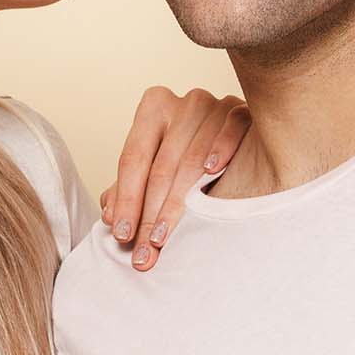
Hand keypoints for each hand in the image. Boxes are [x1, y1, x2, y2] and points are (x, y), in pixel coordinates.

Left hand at [102, 87, 249, 270]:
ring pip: (192, 159)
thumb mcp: (155, 172)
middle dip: (150, 215)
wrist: (242, 143)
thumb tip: (110, 216)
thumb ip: (128, 191)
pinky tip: (211, 172)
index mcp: (154, 108)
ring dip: (177, 203)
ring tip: (164, 238)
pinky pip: (231, 129)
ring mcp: (215, 106)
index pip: (133, 159)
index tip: (122, 236)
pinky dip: (221, 149)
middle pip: (161, 166)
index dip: (127, 201)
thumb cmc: (189, 160)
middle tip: (145, 251)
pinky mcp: (244, 112)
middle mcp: (183, 104)